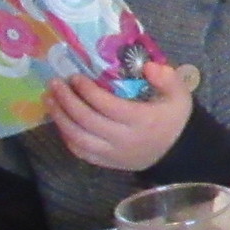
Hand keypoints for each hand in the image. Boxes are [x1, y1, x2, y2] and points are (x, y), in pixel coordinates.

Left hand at [46, 60, 191, 171]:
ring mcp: (113, 153)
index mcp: (143, 121)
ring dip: (60, 118)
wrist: (178, 154)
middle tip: (55, 84)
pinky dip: (66, 136)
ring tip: (49, 100)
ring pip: (78, 137)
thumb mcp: (180, 96)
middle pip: (87, 121)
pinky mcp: (107, 162)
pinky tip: (61, 121)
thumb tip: (148, 66)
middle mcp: (124, 139)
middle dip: (67, 101)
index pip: (107, 105)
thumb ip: (168, 79)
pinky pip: (80, 151)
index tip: (76, 77)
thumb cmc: (174, 120)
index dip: (88, 91)